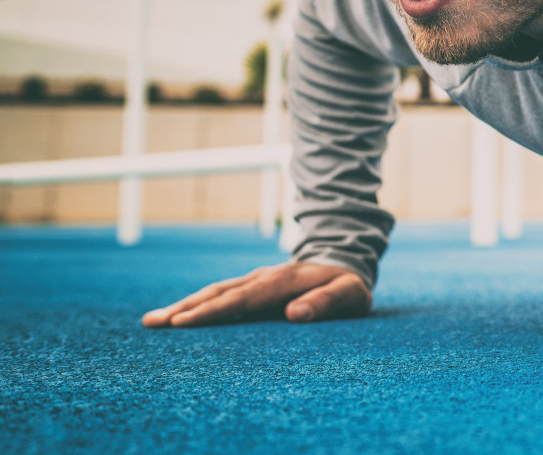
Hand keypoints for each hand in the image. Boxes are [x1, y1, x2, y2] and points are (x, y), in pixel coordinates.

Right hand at [141, 261, 370, 328]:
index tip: (181, 322)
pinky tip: (178, 317)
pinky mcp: (253, 287)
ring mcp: (256, 281)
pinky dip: (197, 305)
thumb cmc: (348, 285)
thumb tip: (296, 314)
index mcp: (283, 281)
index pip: (242, 299)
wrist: (347, 261)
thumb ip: (327, 302)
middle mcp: (263, 278)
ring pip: (215, 292)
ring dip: (184, 306)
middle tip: (151, 323)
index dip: (212, 311)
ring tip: (152, 321)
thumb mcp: (349, 294)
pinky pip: (221, 296)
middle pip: (219, 293)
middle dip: (185, 308)